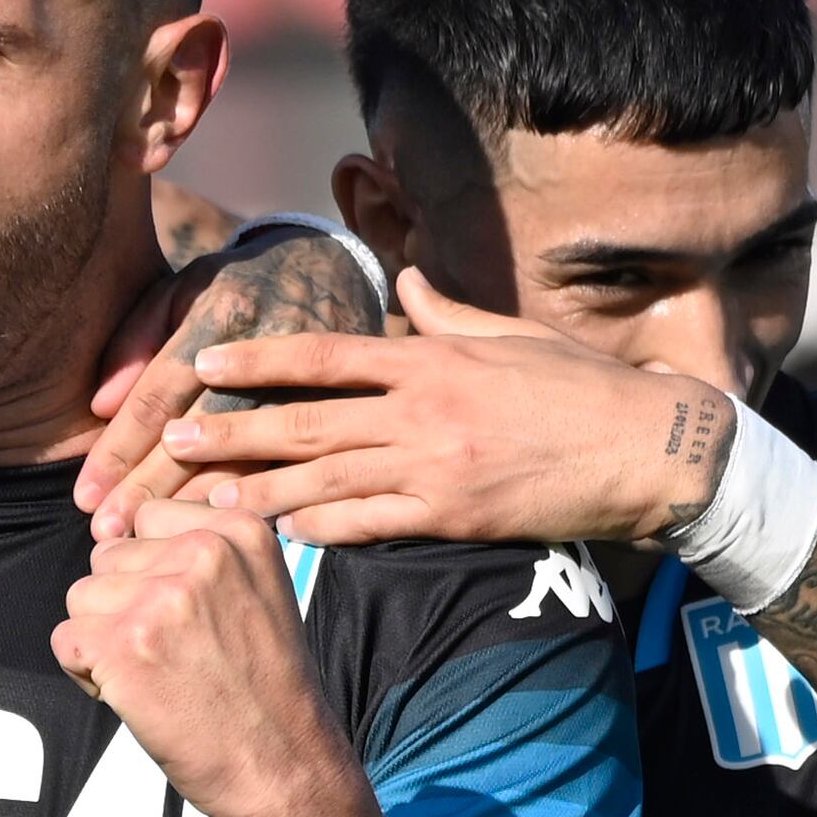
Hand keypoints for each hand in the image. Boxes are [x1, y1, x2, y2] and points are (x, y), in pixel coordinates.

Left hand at [56, 497, 359, 816]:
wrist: (286, 767)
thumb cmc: (267, 693)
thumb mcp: (259, 592)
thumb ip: (201, 554)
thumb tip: (119, 536)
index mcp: (239, 532)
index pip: (148, 519)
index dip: (152, 570)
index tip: (188, 614)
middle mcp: (202, 553)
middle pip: (108, 558)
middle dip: (124, 605)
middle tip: (174, 654)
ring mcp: (161, 599)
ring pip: (81, 598)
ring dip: (103, 640)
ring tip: (157, 674)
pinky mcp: (125, 647)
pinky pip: (66, 641)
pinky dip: (87, 674)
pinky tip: (137, 694)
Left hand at [70, 228, 398, 523]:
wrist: (330, 264)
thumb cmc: (236, 283)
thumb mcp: (181, 288)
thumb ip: (136, 338)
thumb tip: (101, 405)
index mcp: (227, 311)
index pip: (163, 391)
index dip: (121, 447)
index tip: (86, 495)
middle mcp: (272, 347)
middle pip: (202, 432)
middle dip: (151, 486)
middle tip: (108, 531)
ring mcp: (318, 381)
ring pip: (252, 458)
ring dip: (198, 503)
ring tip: (153, 541)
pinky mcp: (351, 408)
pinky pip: (303, 468)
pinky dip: (264, 502)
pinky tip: (225, 528)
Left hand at [101, 272, 733, 549]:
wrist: (645, 448)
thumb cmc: (580, 388)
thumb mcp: (510, 334)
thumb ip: (447, 313)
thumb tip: (409, 281)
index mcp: (430, 358)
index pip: (324, 354)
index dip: (258, 359)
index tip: (204, 363)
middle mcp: (421, 408)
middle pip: (305, 420)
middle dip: (231, 430)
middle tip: (170, 438)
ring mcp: (435, 465)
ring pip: (324, 478)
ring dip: (256, 489)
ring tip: (198, 498)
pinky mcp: (453, 514)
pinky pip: (370, 523)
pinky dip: (320, 529)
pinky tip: (276, 535)